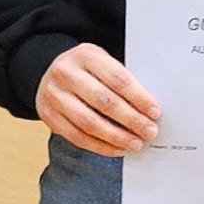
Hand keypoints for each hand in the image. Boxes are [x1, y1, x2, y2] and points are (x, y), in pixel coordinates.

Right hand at [37, 43, 160, 154]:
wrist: (49, 73)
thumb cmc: (85, 70)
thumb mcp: (102, 62)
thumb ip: (121, 80)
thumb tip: (147, 109)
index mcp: (85, 55)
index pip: (117, 78)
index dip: (138, 97)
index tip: (154, 112)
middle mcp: (66, 73)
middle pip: (104, 101)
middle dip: (131, 119)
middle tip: (149, 131)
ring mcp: (54, 95)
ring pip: (89, 122)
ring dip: (116, 136)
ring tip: (135, 143)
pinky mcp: (48, 116)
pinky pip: (77, 136)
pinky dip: (100, 146)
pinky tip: (116, 148)